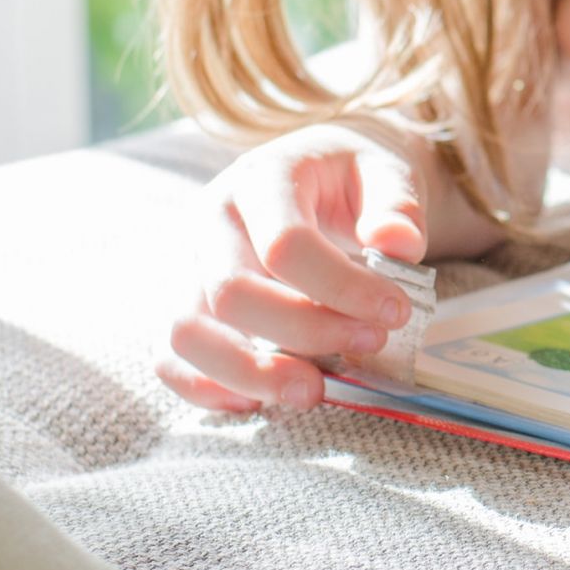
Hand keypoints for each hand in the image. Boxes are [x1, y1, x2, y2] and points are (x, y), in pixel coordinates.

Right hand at [156, 123, 429, 413]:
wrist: (320, 169)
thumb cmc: (353, 175)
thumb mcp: (387, 170)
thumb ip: (397, 205)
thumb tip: (399, 244)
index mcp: (261, 178)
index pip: (286, 244)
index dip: (342, 289)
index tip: (396, 312)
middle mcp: (210, 220)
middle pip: (232, 293)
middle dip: (306, 332)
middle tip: (371, 343)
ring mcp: (187, 263)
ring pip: (187, 332)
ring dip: (252, 372)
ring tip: (315, 391)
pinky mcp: (182, 301)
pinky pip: (169, 357)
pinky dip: (209, 388)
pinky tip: (264, 400)